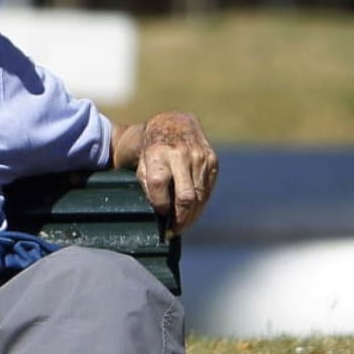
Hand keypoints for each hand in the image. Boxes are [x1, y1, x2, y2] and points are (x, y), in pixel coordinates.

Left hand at [127, 112, 218, 235]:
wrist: (172, 123)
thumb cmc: (151, 149)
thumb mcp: (140, 162)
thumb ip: (147, 184)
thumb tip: (160, 213)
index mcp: (158, 153)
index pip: (159, 185)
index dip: (159, 204)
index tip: (160, 215)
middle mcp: (181, 154)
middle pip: (185, 196)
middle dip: (180, 218)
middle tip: (174, 230)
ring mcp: (200, 157)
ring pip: (200, 196)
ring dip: (192, 215)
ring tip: (182, 225)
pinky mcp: (213, 160)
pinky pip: (208, 189)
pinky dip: (201, 204)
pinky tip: (193, 212)